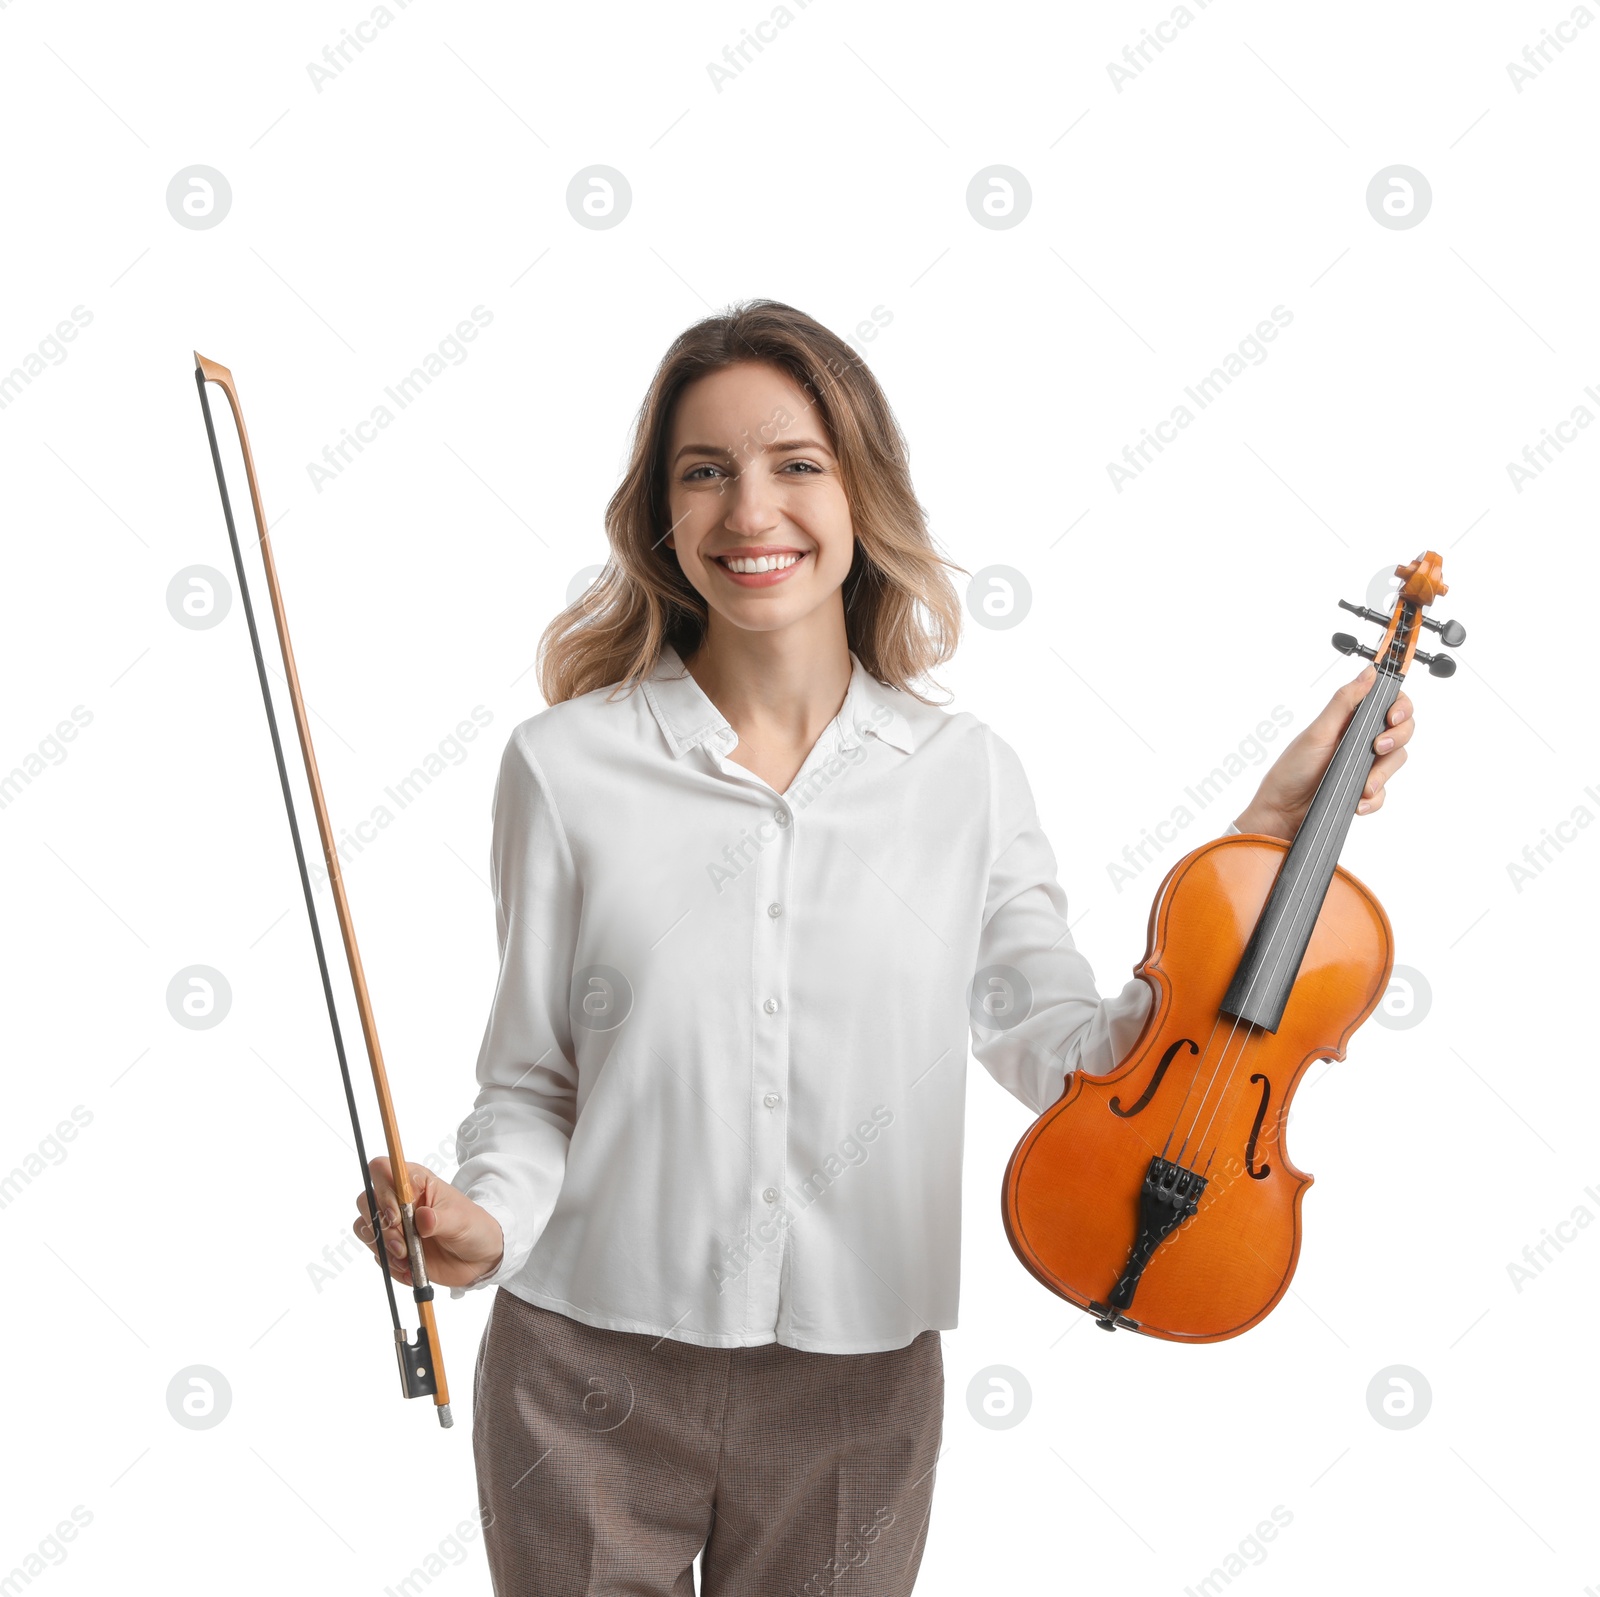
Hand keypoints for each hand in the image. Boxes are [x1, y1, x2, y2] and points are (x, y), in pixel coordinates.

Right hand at [353, 1157, 504, 1289]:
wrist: (478, 1258)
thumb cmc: (472, 1227)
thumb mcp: (461, 1220)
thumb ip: (440, 1219)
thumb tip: (422, 1218)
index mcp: (415, 1182)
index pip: (381, 1169)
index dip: (382, 1190)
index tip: (397, 1216)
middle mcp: (398, 1200)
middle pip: (365, 1200)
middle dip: (380, 1227)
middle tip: (402, 1245)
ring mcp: (392, 1224)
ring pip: (364, 1228)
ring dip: (383, 1248)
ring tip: (408, 1259)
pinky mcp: (391, 1247)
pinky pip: (376, 1255)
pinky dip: (390, 1265)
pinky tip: (411, 1269)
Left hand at [1234, 664, 1413, 840]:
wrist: (1283, 812)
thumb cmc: (1293, 769)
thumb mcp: (1318, 732)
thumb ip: (1344, 702)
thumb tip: (1369, 672)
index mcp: (1351, 720)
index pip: (1389, 703)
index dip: (1400, 706)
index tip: (1393, 716)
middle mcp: (1361, 739)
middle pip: (1402, 730)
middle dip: (1396, 737)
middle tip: (1377, 747)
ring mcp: (1364, 764)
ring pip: (1396, 761)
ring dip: (1383, 773)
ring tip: (1364, 785)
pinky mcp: (1364, 789)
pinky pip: (1384, 792)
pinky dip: (1374, 799)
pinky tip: (1358, 803)